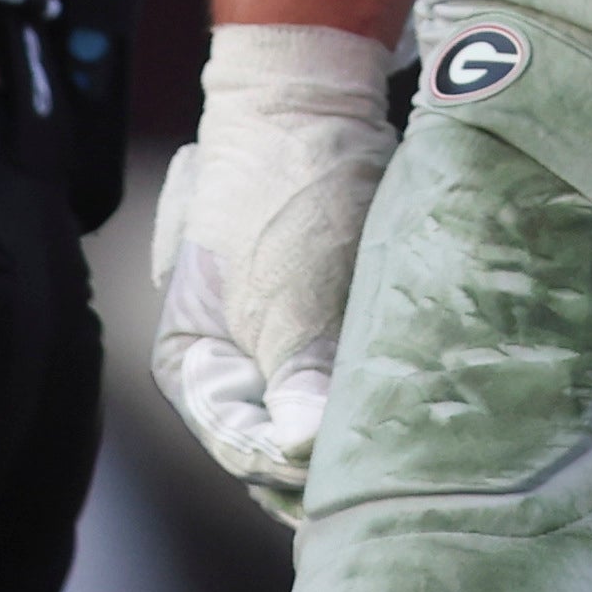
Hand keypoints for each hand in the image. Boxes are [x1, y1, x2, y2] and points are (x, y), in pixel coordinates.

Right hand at [148, 22, 393, 509]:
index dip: (289, 472)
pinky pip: (335, 371)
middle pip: (272, 434)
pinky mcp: (311, 311)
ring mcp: (267, 332)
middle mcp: (225, 356)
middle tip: (382, 482)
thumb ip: (296, 382)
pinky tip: (400, 410)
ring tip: (398, 457)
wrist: (310, 103)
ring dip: (344, 427)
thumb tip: (305, 452)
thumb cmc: (281, 199)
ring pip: (307, 407)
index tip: (342, 488)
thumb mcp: (286, 299)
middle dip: (319, 456)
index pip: (240, 446)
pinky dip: (360, 390)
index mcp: (191, 361)